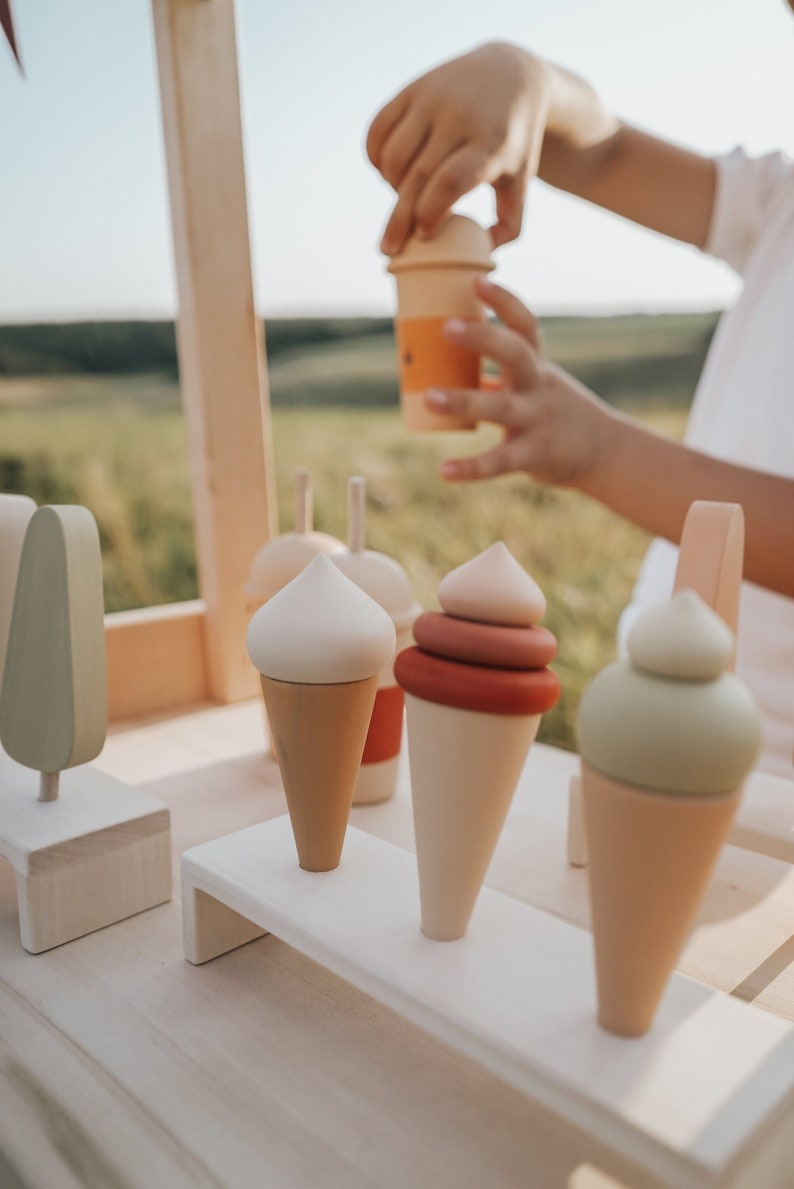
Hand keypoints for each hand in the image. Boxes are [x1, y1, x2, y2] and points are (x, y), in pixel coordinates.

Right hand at [366, 43, 550, 253]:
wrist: (511, 74)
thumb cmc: (514, 142)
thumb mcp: (521, 180)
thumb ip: (508, 225)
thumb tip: (480, 253)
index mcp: (492, 142)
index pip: (451, 181)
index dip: (431, 211)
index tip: (424, 234)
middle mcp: (459, 116)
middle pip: (418, 176)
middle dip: (400, 218)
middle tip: (391, 248)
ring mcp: (432, 98)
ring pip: (393, 156)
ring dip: (392, 187)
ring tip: (405, 198)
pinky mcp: (411, 89)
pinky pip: (378, 131)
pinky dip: (377, 160)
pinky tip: (391, 174)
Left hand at [426, 277, 620, 488]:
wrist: (602, 451)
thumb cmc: (551, 408)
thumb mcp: (532, 380)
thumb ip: (494, 369)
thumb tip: (441, 356)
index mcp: (536, 364)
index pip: (525, 324)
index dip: (504, 301)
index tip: (477, 281)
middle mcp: (537, 386)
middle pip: (515, 355)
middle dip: (484, 337)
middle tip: (448, 326)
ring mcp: (536, 420)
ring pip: (499, 408)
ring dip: (463, 400)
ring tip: (429, 396)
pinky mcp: (533, 454)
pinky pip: (499, 461)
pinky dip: (471, 468)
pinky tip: (444, 471)